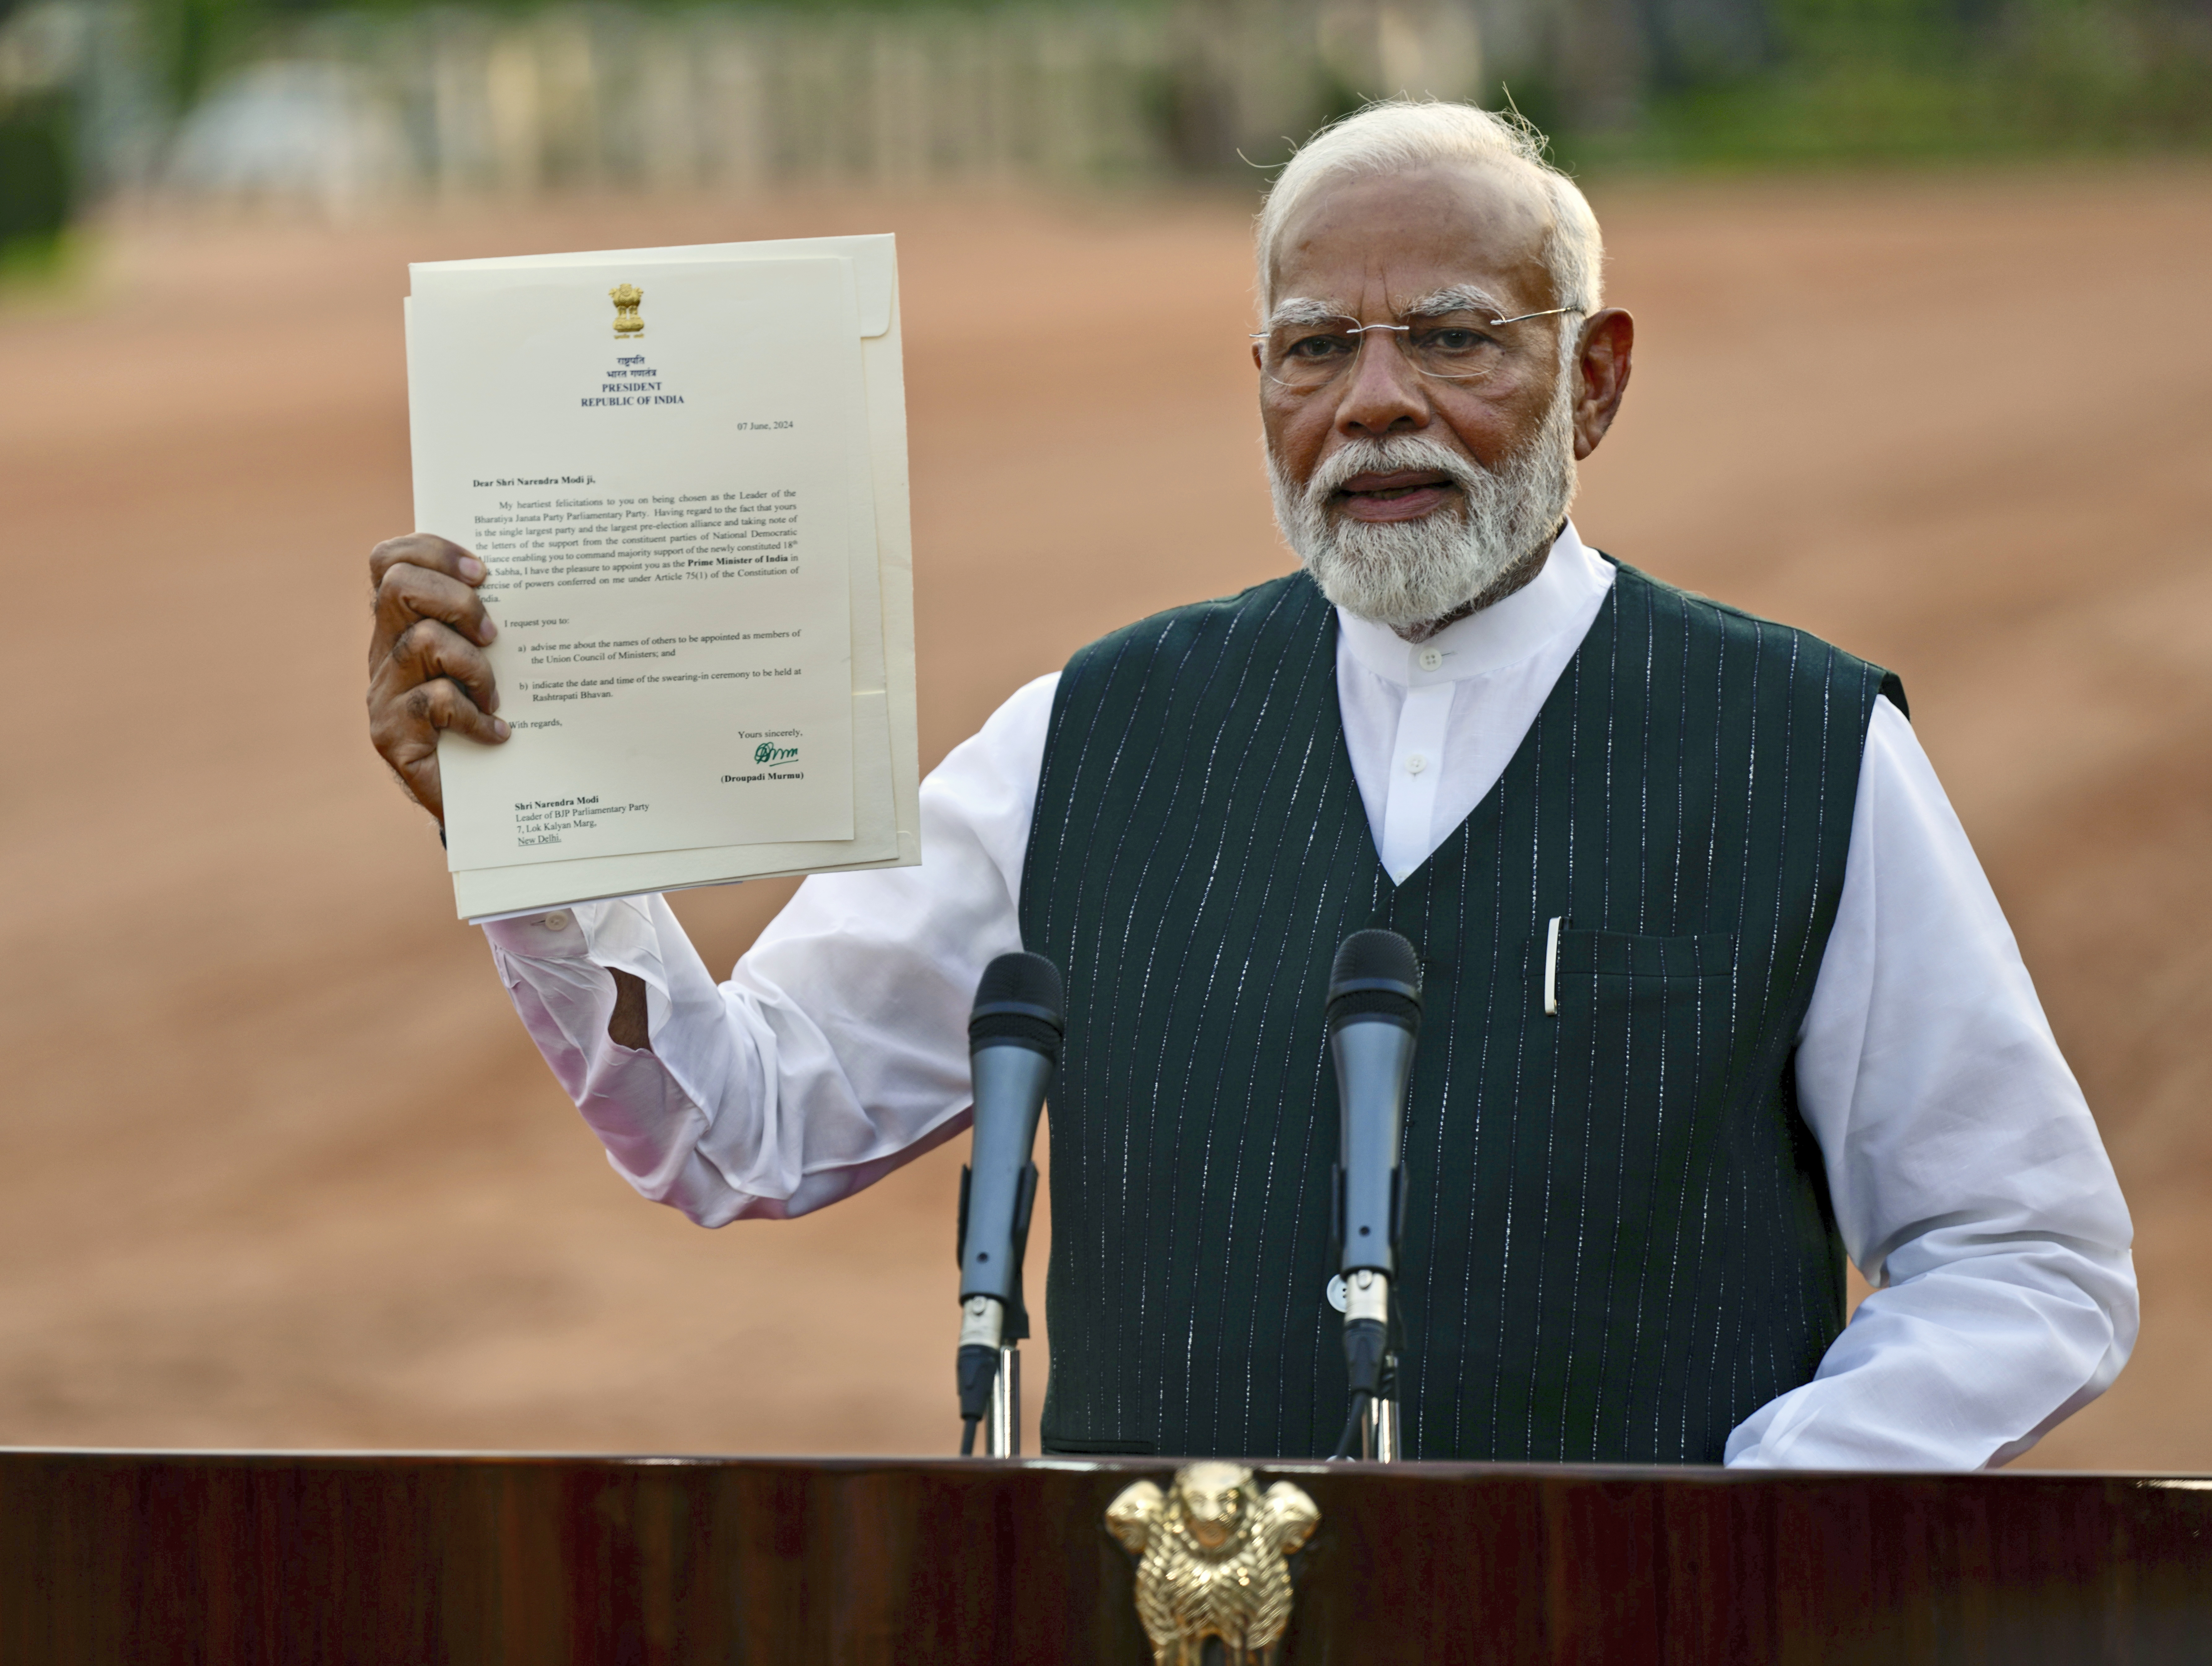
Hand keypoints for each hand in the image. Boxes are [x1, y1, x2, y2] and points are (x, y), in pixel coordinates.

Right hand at [366, 533, 505, 822]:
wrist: (474, 795)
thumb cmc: (488, 716)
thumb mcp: (488, 660)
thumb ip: (486, 623)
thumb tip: (530, 582)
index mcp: (402, 624)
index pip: (390, 561)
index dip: (433, 551)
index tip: (483, 572)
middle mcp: (384, 652)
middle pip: (398, 586)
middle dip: (457, 601)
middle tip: (494, 634)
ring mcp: (383, 693)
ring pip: (423, 642)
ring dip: (475, 665)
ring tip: (497, 696)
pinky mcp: (391, 735)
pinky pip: (436, 702)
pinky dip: (475, 716)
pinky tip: (497, 734)